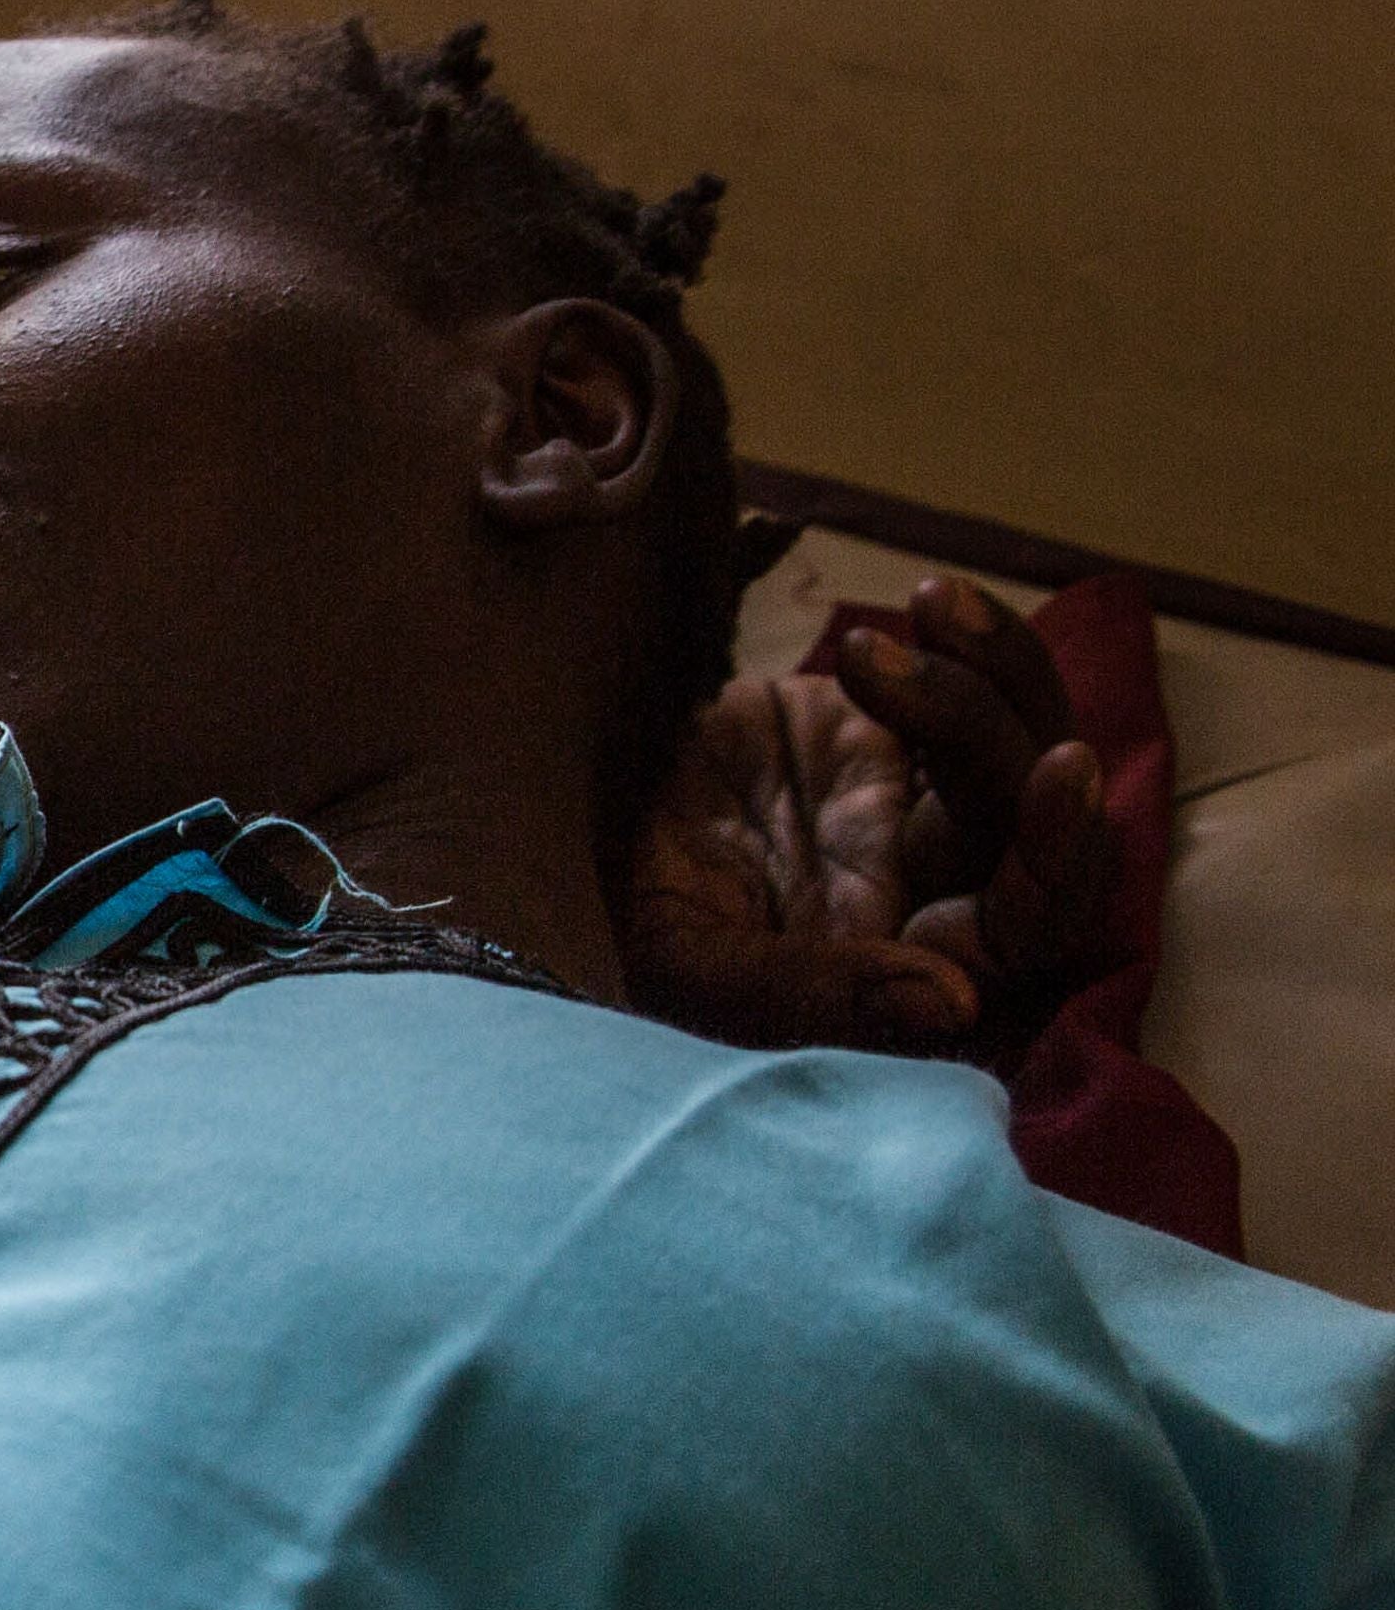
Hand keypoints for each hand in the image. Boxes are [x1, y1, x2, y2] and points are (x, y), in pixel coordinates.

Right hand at [616, 577, 1123, 1059]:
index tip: (1059, 775)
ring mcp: (908, 804)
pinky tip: (927, 604)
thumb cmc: (606, 914)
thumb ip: (814, 996)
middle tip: (944, 677)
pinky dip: (974, 640)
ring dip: (999, 673)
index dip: (1055, 865)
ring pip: (1023, 743)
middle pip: (1038, 826)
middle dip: (1013, 744)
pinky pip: (975, 682)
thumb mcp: (688, 967)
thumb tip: (955, 1005)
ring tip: (925, 611)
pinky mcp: (882, 728)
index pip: (1020, 931)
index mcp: (890, 965)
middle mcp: (922, 888)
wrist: (551, 806)